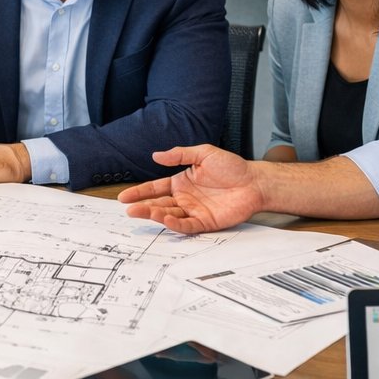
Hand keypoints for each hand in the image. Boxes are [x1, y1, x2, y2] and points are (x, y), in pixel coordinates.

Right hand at [116, 145, 262, 233]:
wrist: (254, 181)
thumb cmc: (232, 167)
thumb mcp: (203, 154)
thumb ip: (180, 155)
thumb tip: (156, 155)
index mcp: (181, 182)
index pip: (155, 188)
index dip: (140, 192)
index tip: (123, 197)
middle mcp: (185, 198)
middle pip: (159, 204)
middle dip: (143, 206)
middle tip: (129, 209)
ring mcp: (194, 211)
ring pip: (169, 215)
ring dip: (155, 215)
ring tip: (140, 213)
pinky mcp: (206, 222)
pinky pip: (187, 225)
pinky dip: (175, 224)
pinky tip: (165, 218)